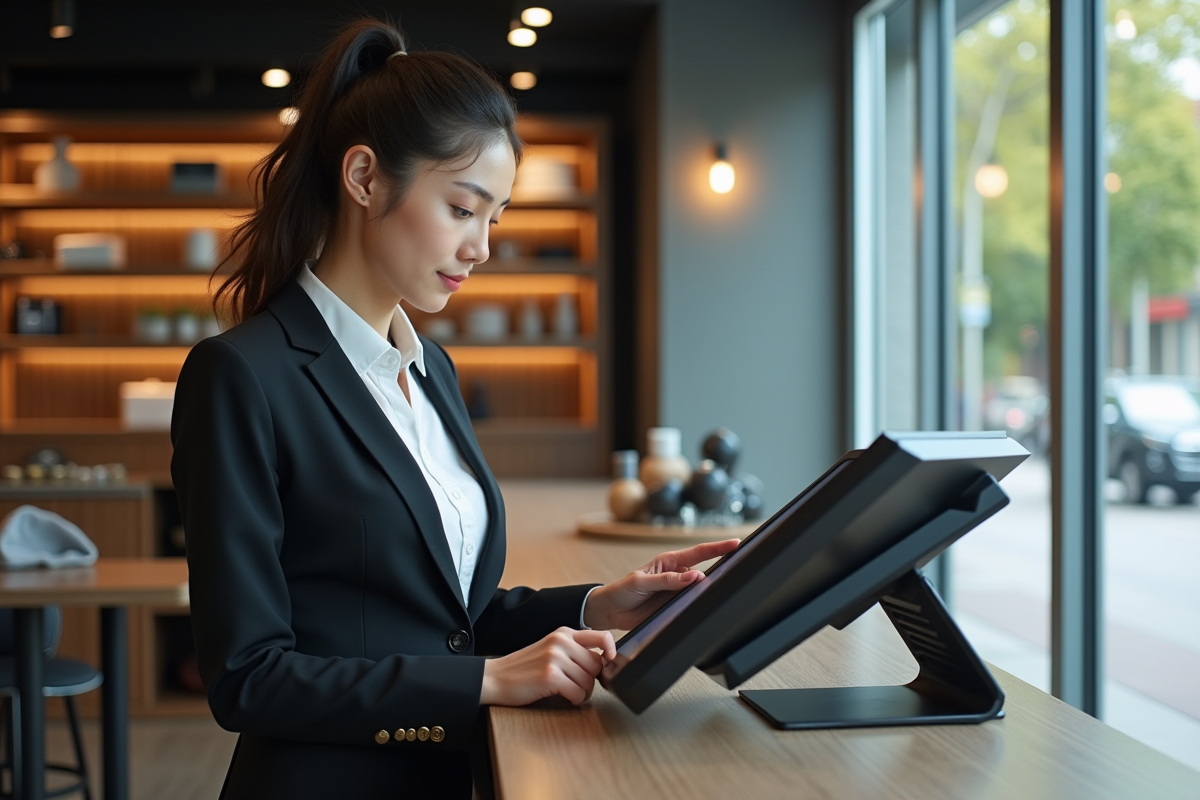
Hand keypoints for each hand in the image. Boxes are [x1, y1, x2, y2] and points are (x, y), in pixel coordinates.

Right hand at [480, 627, 615, 706]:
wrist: (494, 678)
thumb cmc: (524, 668)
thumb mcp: (550, 649)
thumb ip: (574, 650)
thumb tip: (605, 660)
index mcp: (563, 633)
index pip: (602, 636)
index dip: (612, 652)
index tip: (609, 663)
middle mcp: (560, 641)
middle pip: (598, 664)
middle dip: (592, 679)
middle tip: (578, 685)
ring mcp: (555, 658)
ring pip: (589, 681)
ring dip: (583, 692)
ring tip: (569, 692)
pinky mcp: (550, 676)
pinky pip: (578, 693)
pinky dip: (575, 700)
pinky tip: (565, 698)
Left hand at [582, 539, 740, 630]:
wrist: (610, 611)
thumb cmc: (622, 590)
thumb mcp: (642, 581)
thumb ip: (667, 580)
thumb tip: (694, 576)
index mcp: (669, 562)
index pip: (698, 553)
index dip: (718, 548)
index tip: (736, 543)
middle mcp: (677, 576)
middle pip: (704, 572)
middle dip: (720, 570)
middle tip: (738, 569)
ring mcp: (677, 593)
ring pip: (699, 591)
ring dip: (708, 592)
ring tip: (719, 592)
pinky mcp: (675, 608)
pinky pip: (691, 607)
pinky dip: (699, 607)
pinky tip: (705, 608)